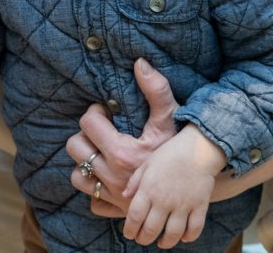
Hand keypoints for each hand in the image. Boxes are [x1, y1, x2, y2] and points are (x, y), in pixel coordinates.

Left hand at [66, 58, 179, 216]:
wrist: (197, 188)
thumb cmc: (182, 149)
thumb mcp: (171, 118)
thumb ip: (156, 89)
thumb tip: (140, 62)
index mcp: (122, 152)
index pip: (87, 123)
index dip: (95, 113)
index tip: (106, 112)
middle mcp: (112, 175)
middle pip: (75, 148)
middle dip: (85, 136)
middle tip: (101, 131)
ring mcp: (112, 194)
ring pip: (77, 175)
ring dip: (85, 163)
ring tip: (101, 152)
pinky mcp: (115, 210)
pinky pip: (92, 200)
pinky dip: (96, 190)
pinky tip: (108, 178)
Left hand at [121, 124, 225, 246]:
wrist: (197, 148)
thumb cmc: (169, 153)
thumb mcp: (147, 163)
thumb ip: (135, 181)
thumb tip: (124, 196)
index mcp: (148, 190)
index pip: (135, 217)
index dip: (130, 230)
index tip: (129, 234)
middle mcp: (164, 201)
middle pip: (151, 230)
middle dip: (144, 239)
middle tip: (142, 240)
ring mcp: (183, 205)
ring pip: (173, 234)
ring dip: (165, 243)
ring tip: (161, 243)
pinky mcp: (199, 206)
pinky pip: (194, 229)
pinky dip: (188, 237)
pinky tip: (183, 237)